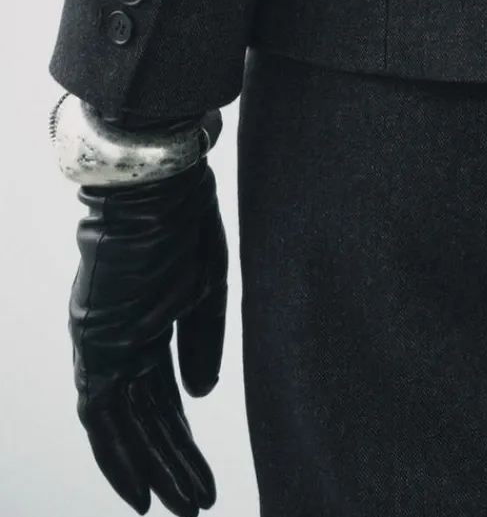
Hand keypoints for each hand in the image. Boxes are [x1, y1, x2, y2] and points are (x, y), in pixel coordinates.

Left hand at [68, 154, 227, 513]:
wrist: (157, 186)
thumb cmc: (184, 222)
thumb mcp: (206, 287)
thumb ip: (201, 341)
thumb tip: (201, 396)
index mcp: (147, 323)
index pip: (160, 397)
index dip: (176, 439)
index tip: (194, 478)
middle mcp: (120, 340)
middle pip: (145, 418)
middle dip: (170, 464)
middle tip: (196, 505)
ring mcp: (104, 344)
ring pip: (125, 426)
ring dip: (153, 469)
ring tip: (184, 505)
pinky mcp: (95, 344)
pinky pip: (101, 416)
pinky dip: (117, 457)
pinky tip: (139, 491)